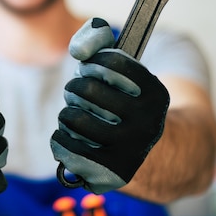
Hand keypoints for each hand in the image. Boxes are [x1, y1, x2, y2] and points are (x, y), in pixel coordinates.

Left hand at [51, 18, 169, 193]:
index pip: (110, 61)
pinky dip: (59, 137)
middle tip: (80, 95)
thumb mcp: (124, 72)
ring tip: (76, 116)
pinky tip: (70, 137)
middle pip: (85, 89)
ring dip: (66, 114)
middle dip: (75, 88)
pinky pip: (64, 145)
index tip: (93, 70)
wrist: (156, 158)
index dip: (93, 63)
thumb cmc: (125, 105)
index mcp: (155, 93)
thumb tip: (79, 48)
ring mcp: (130, 150)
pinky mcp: (109, 172)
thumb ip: (99, 44)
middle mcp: (147, 122)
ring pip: (71, 117)